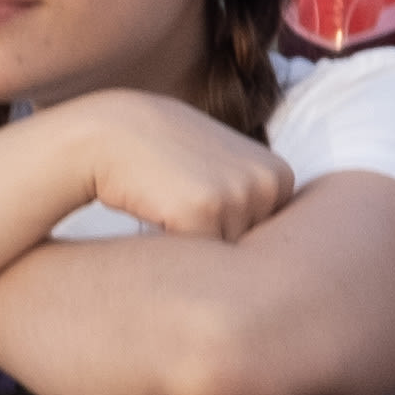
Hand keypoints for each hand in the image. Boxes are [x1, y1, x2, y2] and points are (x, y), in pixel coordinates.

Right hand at [59, 88, 294, 243]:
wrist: (114, 132)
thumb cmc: (169, 157)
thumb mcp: (228, 168)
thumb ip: (254, 203)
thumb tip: (272, 263)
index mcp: (281, 177)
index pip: (267, 241)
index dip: (227, 229)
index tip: (203, 196)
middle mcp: (270, 184)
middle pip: (249, 253)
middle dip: (214, 238)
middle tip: (183, 198)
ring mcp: (240, 196)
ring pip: (224, 259)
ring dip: (194, 244)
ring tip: (172, 202)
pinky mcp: (205, 210)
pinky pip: (196, 260)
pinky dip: (172, 246)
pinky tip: (158, 210)